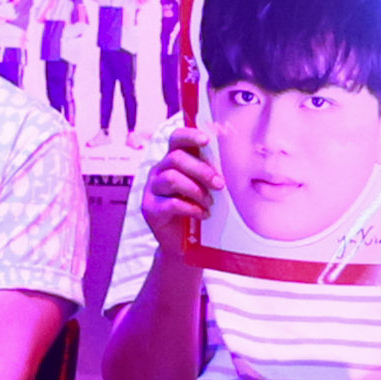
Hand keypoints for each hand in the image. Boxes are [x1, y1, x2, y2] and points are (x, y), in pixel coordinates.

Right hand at [138, 126, 217, 257]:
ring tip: (209, 203)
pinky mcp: (150, 209)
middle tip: (219, 184)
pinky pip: (171, 203)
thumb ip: (208, 174)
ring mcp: (151, 190)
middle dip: (201, 170)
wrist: (180, 243)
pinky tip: (203, 215)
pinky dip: (192, 208)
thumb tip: (230, 163)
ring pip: (172, 178)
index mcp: (171, 161)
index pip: (175, 139)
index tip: (206, 140)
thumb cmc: (195, 209)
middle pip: (175, 158)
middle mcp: (158, 171)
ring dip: (196, 190)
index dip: (189, 135)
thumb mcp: (203, 188)